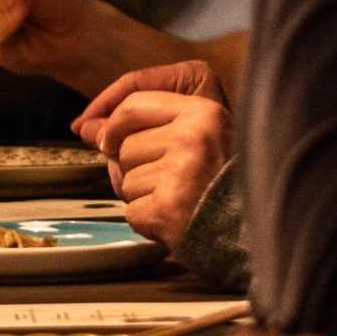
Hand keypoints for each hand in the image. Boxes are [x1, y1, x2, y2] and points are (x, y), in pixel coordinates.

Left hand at [80, 65, 232, 245]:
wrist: (250, 230)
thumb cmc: (224, 182)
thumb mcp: (199, 136)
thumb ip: (144, 125)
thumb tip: (86, 128)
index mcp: (203, 112)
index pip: (133, 105)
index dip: (113, 124)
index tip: (107, 140)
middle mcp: (192, 138)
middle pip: (123, 146)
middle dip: (135, 166)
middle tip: (171, 179)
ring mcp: (179, 174)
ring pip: (124, 180)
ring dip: (143, 194)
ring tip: (178, 197)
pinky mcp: (167, 208)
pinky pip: (131, 211)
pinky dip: (147, 220)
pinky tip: (174, 218)